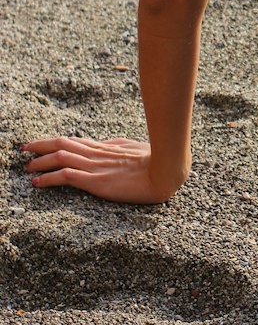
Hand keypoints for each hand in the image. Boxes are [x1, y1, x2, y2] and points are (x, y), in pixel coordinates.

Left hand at [20, 136, 186, 202]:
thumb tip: (109, 143)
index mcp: (106, 147)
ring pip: (60, 158)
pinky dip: (48, 179)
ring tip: (27, 168)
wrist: (167, 170)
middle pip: (62, 144)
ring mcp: (96, 167)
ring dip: (40, 162)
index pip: (74, 141)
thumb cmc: (157, 161)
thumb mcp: (135, 150)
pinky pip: (66, 176)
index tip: (39, 144)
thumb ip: (119, 147)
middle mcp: (97, 154)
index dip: (54, 142)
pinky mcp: (97, 182)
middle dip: (40, 146)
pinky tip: (37, 183)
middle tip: (24, 149)